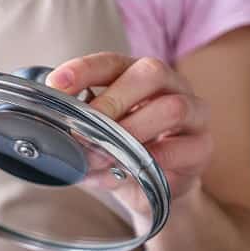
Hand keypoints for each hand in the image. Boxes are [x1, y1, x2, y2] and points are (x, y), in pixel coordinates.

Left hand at [46, 53, 212, 207]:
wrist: (153, 189)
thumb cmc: (120, 153)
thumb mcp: (94, 137)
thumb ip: (76, 128)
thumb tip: (47, 133)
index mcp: (136, 75)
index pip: (112, 61)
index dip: (84, 69)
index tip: (56, 84)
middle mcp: (170, 86)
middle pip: (150, 73)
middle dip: (111, 101)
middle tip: (82, 130)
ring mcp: (193, 114)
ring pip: (172, 108)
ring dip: (131, 133)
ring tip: (100, 157)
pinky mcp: (202, 147)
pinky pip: (182, 149)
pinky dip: (149, 162)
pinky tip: (125, 173)